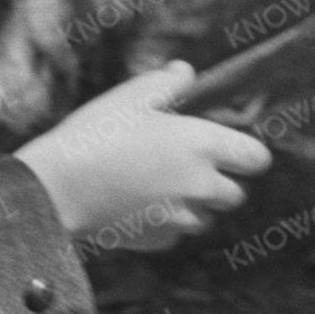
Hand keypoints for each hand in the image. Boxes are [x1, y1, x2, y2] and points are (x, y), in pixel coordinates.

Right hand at [14, 64, 268, 252]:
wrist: (57, 189)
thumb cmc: (94, 135)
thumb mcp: (130, 98)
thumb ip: (167, 84)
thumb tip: (186, 71)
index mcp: (202, 145)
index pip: (257, 158)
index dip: (247, 154)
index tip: (229, 150)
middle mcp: (201, 185)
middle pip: (235, 194)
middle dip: (219, 183)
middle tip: (185, 167)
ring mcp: (182, 218)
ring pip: (206, 218)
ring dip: (193, 206)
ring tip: (157, 186)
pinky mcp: (159, 241)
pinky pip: (175, 234)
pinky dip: (165, 224)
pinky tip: (136, 206)